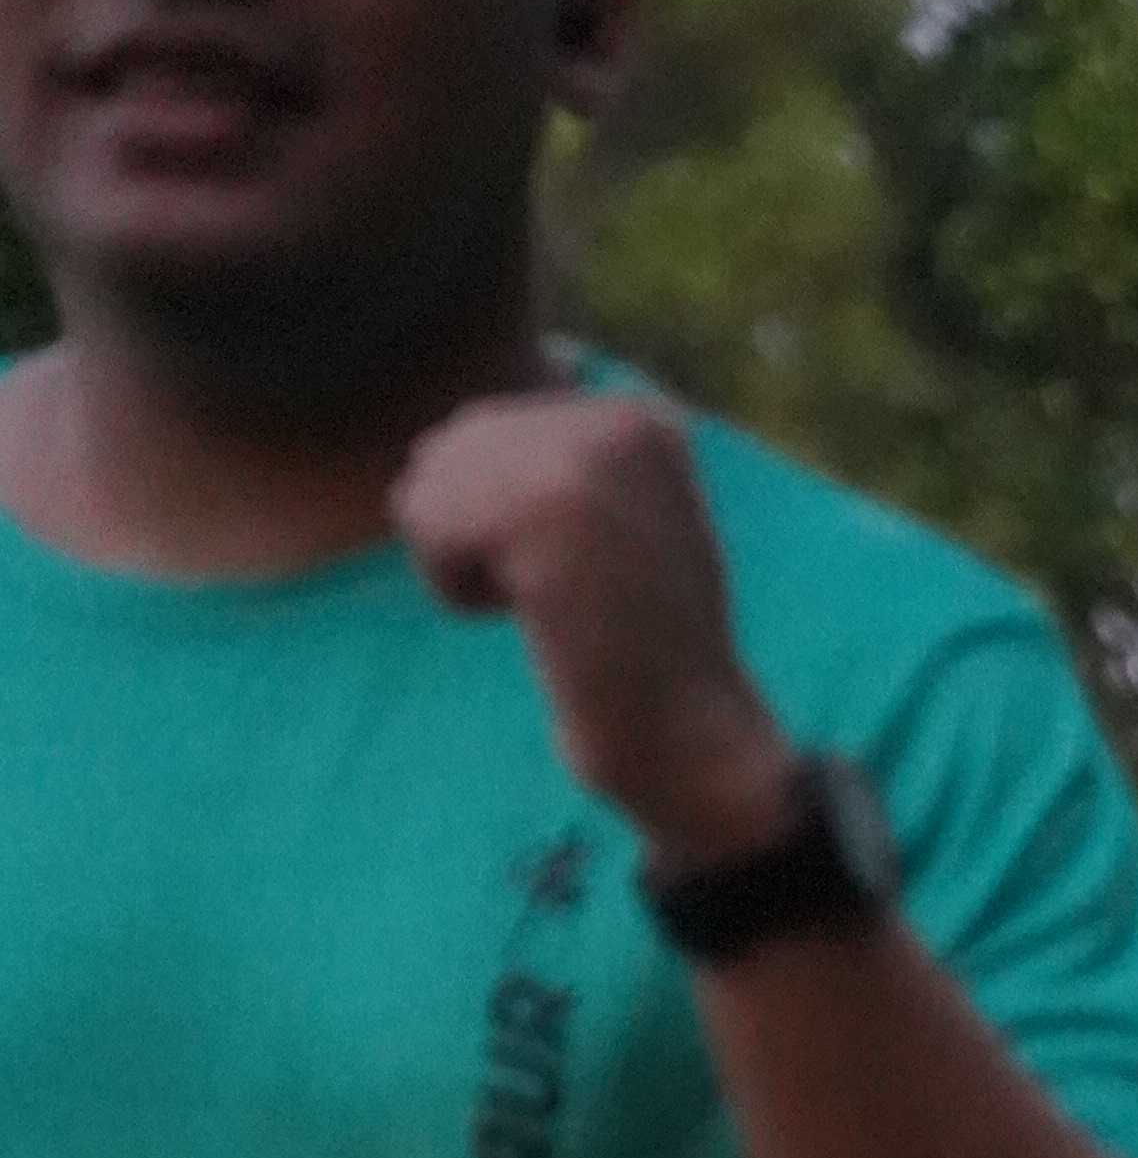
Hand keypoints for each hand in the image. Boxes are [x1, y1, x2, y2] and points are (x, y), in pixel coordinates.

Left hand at [391, 388, 799, 867]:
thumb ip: (552, 468)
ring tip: (552, 609)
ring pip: (430, 483)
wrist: (690, 742)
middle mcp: (615, 415)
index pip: (488, 427)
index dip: (506, 519)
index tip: (591, 576)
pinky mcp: (539, 506)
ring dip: (467, 564)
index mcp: (639, 416)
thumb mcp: (620, 529)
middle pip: (452, 446)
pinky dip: (457, 591)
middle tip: (566, 600)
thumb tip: (439, 440)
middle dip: (479, 536)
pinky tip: (534, 620)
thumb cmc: (646, 658)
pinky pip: (426, 527)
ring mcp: (580, 455)